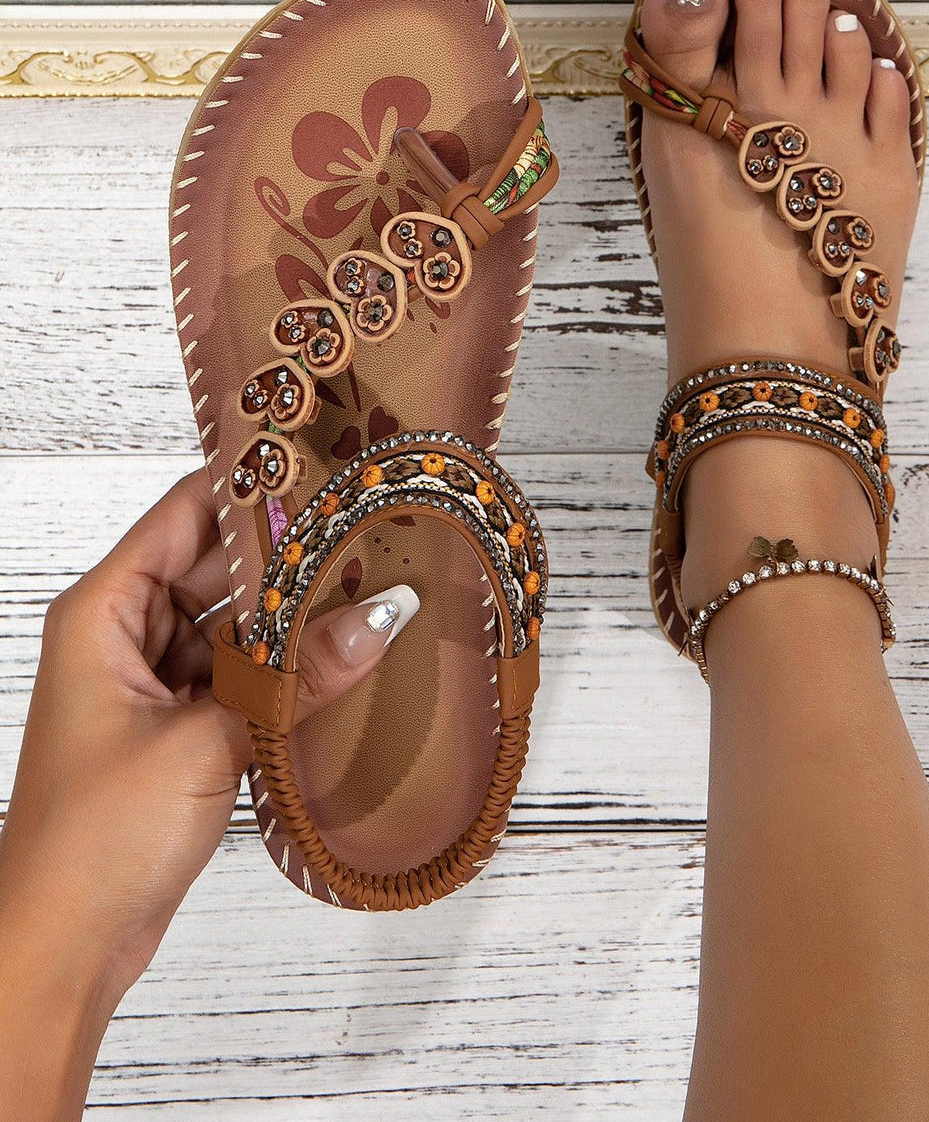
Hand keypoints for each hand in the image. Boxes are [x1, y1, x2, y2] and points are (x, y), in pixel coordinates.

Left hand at [0, 470, 414, 1120]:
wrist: (68, 944)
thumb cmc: (94, 838)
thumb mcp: (205, 740)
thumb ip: (298, 674)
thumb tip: (380, 616)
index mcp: (103, 613)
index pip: (185, 514)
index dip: (250, 486)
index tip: (321, 464)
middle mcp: (125, 637)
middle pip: (217, 566)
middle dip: (289, 554)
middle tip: (368, 530)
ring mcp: (154, 684)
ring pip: (236, 624)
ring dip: (293, 617)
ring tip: (370, 588)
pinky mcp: (181, 727)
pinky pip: (243, 674)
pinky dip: (286, 668)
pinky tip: (343, 658)